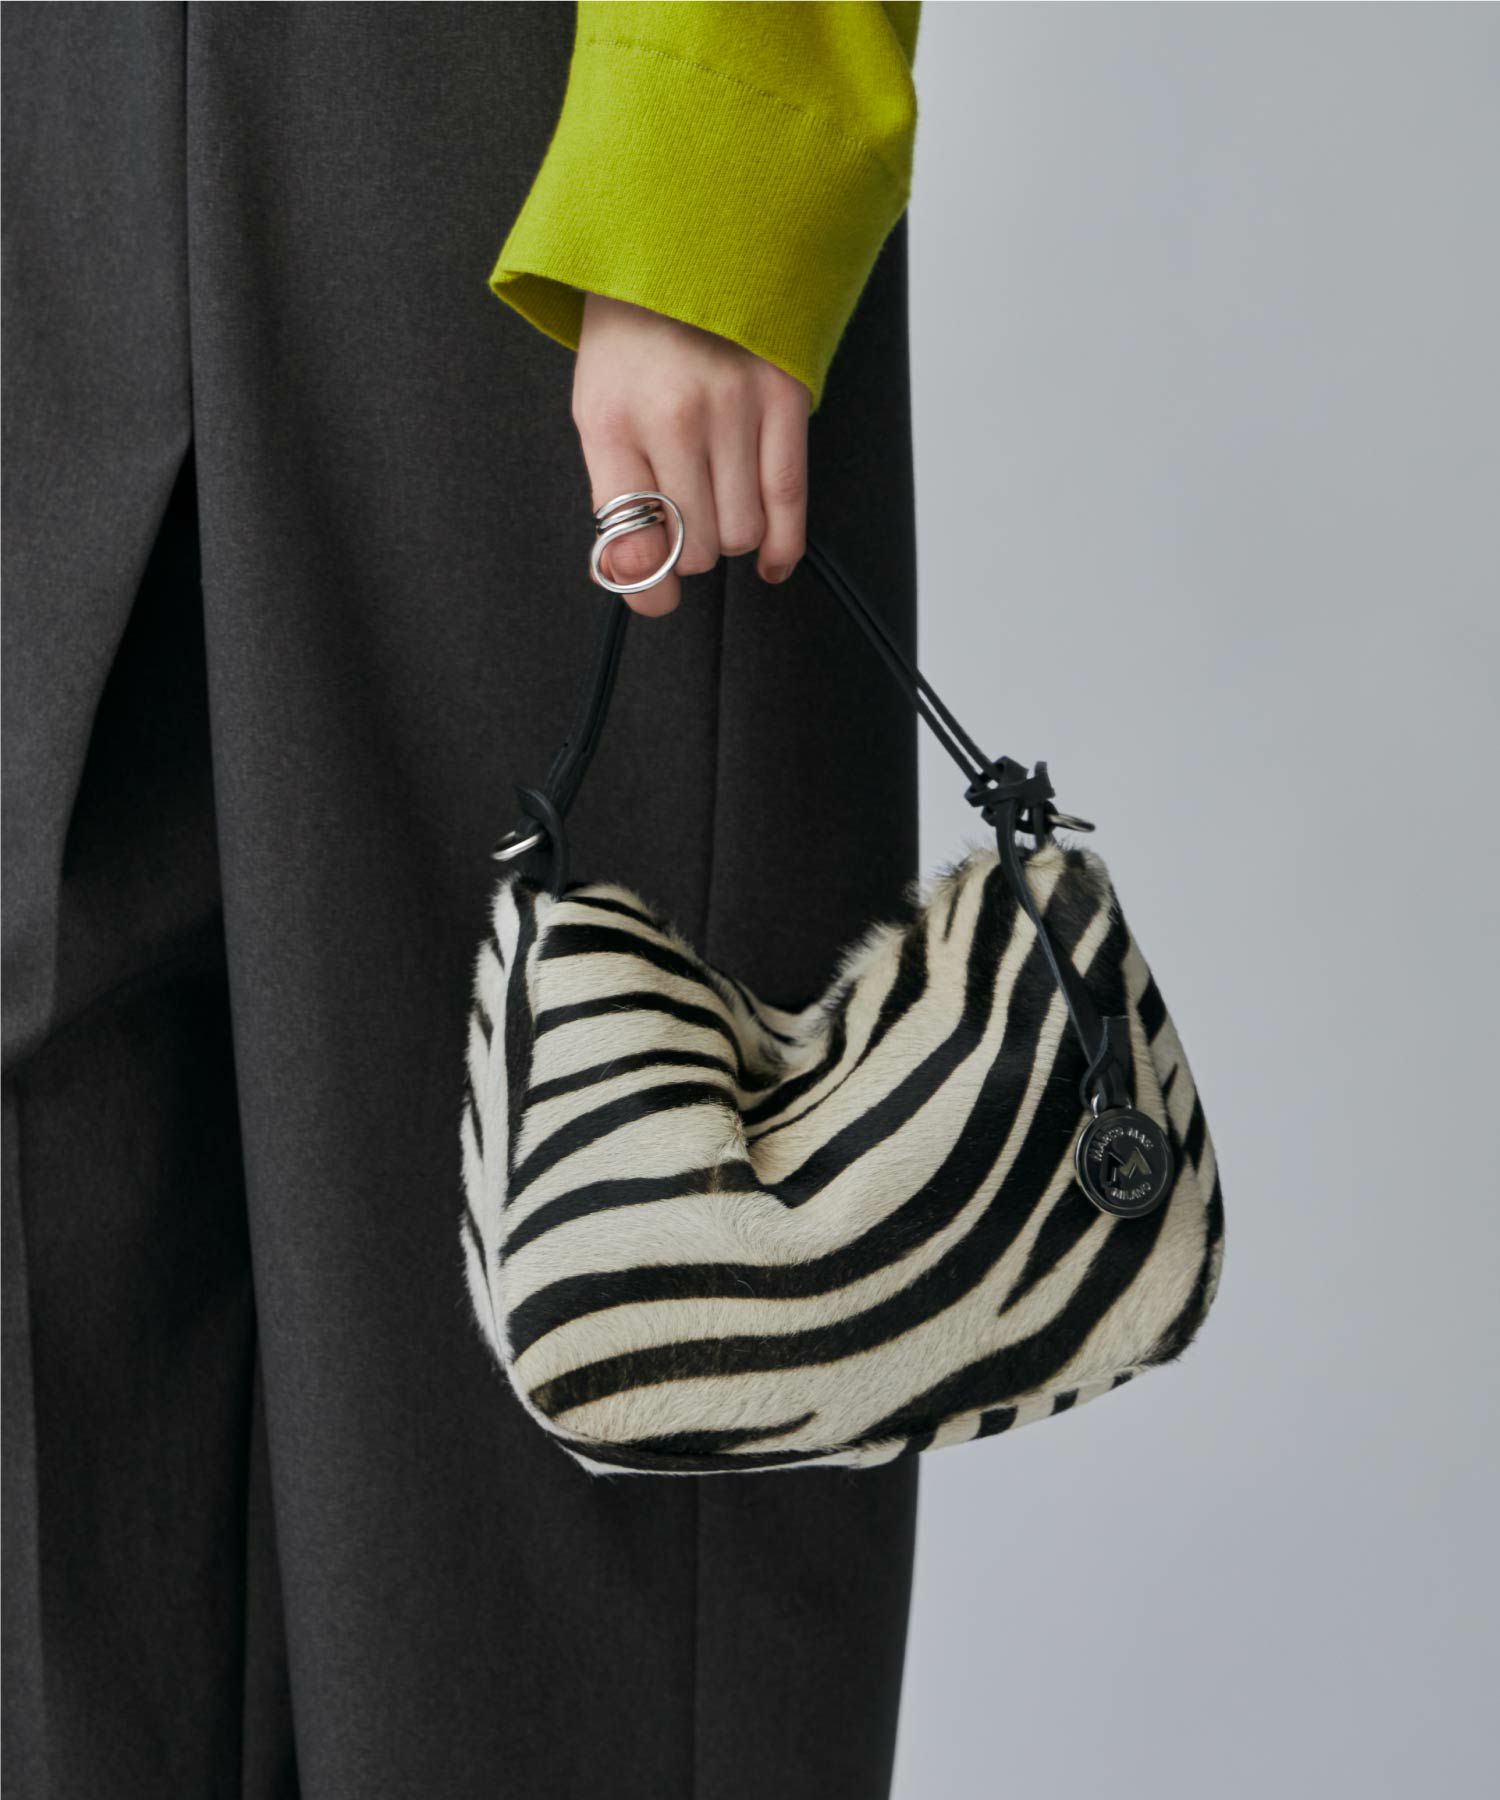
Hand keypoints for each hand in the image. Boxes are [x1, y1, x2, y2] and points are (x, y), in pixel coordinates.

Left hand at [572, 293, 810, 617]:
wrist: (682, 242)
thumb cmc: (634, 339)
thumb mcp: (597, 408)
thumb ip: (616, 495)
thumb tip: (643, 581)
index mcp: (610, 421)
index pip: (633, 541)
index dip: (647, 587)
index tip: (657, 595)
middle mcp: (671, 416)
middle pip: (697, 547)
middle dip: (694, 550)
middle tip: (690, 520)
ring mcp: (732, 406)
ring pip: (744, 532)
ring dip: (734, 536)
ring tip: (721, 505)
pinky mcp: (783, 395)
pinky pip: (790, 499)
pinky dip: (783, 546)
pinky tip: (773, 562)